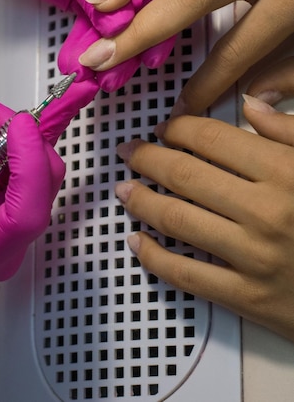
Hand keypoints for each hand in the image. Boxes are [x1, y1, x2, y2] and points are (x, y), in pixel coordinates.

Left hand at [0, 0, 181, 89]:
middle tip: (115, 69)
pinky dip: (90, 48)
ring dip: (109, 52)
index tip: (138, 42)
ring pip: (122, 22)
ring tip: (97, 75)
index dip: (153, 11)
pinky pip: (97, 27)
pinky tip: (83, 64)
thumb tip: (121, 24)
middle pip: (147, 2)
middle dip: (130, 40)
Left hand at [114, 58, 293, 340]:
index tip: (163, 128)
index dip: (179, 129)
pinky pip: (188, 275)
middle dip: (148, 159)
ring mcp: (254, 258)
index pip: (213, 140)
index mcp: (284, 173)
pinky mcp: (249, 298)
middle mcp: (265, 213)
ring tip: (124, 190)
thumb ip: (289, 132)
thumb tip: (251, 104)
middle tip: (129, 152)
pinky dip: (154, 258)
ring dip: (142, 201)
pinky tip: (137, 242)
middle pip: (186, 175)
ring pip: (178, 220)